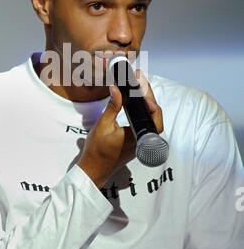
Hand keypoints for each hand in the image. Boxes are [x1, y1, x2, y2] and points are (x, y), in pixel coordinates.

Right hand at [77, 70, 163, 188]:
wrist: (93, 169)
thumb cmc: (97, 151)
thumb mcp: (103, 125)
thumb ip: (113, 106)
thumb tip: (116, 89)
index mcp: (138, 136)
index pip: (154, 117)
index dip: (151, 100)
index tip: (142, 86)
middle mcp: (143, 140)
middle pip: (154, 115)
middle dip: (148, 96)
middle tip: (139, 79)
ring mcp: (140, 141)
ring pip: (150, 119)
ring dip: (145, 102)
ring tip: (138, 86)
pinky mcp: (136, 141)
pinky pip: (143, 123)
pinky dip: (141, 110)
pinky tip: (135, 100)